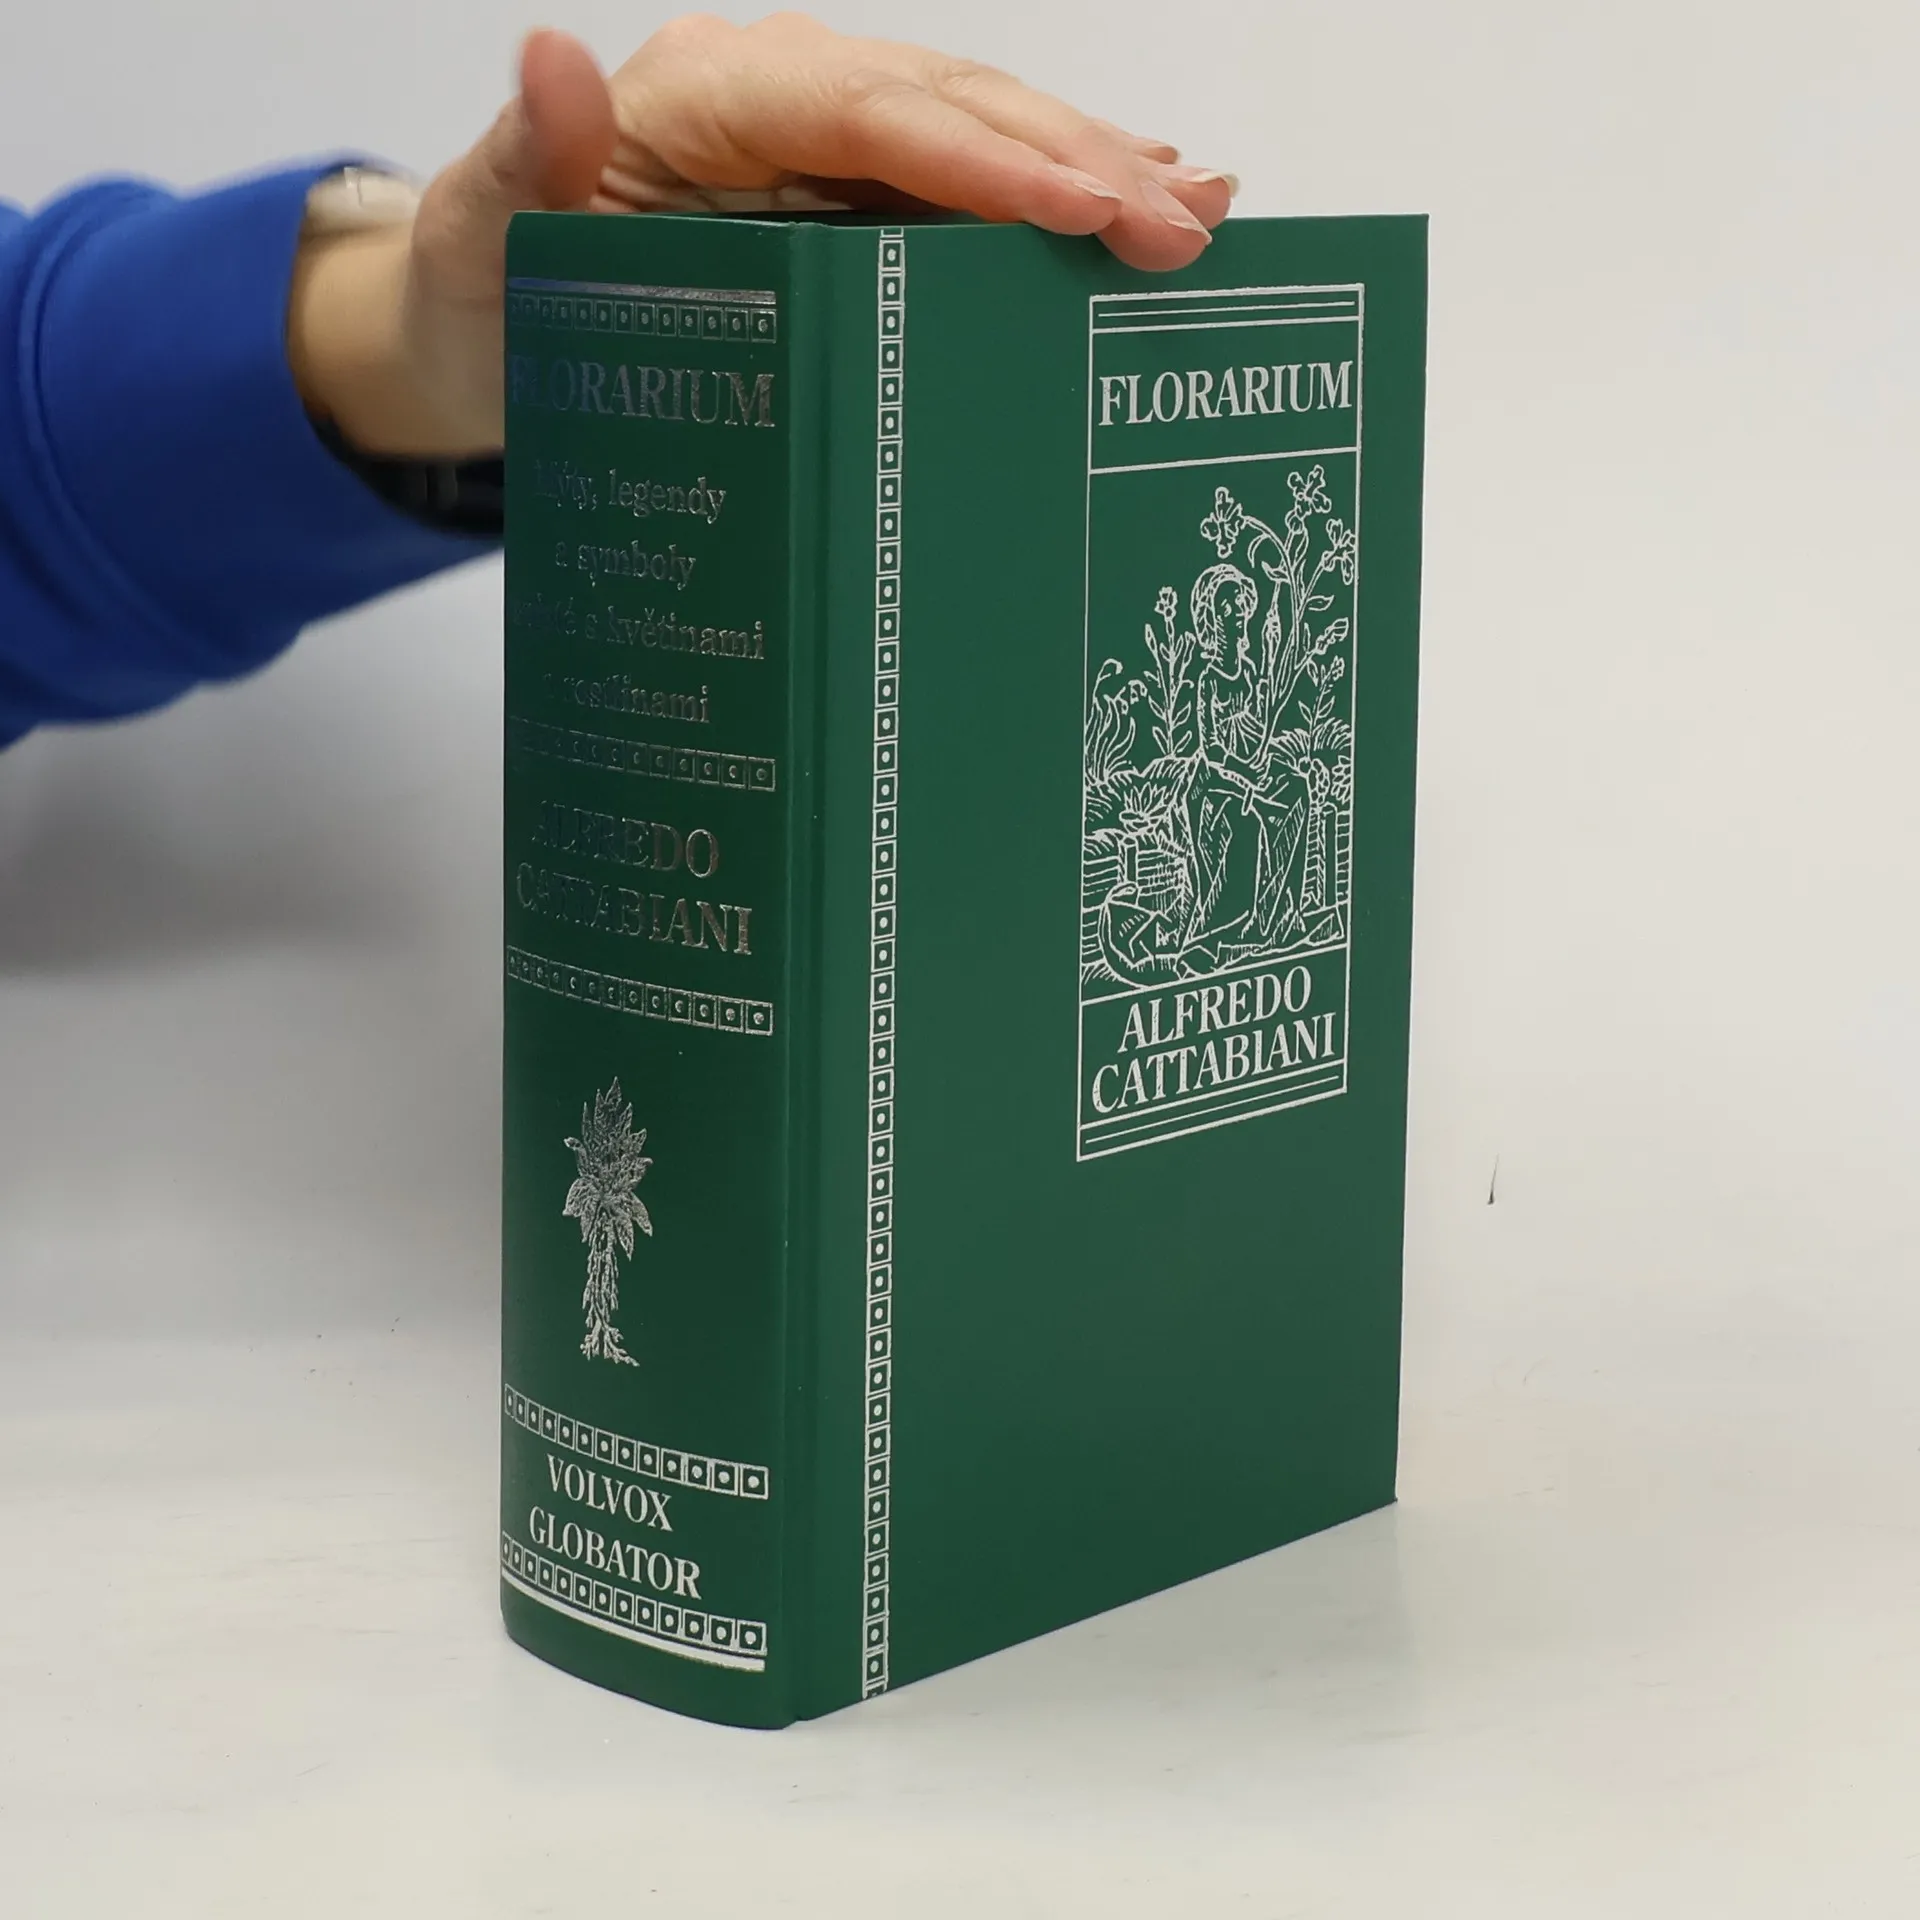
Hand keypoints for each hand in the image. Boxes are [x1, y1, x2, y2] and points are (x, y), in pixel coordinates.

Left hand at [289, 15, 1234, 456]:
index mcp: (710, 96)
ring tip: (1200, 208)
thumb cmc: (492, 293)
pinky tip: (1135, 208)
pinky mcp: (852, 203)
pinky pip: (966, 193)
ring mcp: (826, 151)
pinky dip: (1055, 199)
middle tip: (1185, 224)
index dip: (984, 154)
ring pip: (981, 138)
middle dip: (1077, 160)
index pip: (870, 110)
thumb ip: (529, 159)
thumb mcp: (488, 238)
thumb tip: (550, 56)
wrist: (491, 335)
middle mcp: (784, 102)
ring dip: (1094, 169)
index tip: (1085, 202)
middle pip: (953, 109)